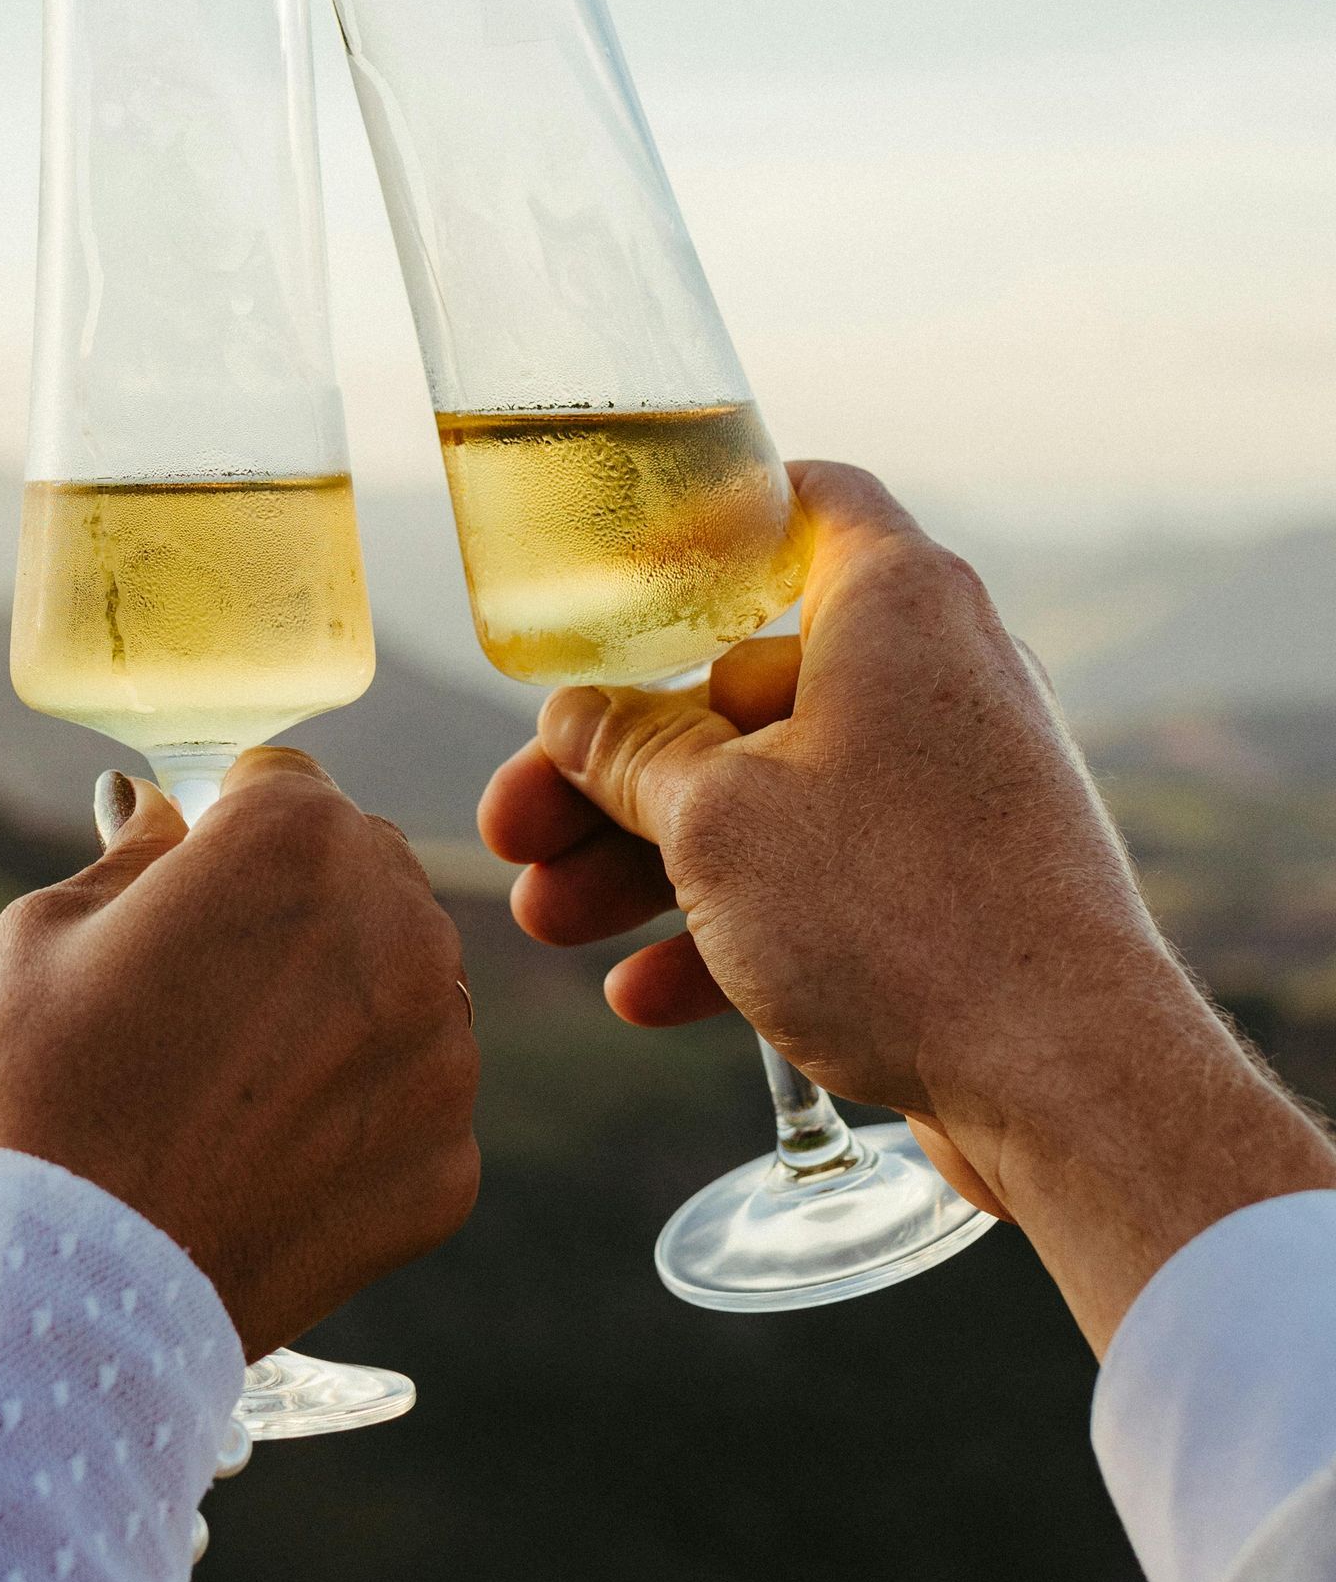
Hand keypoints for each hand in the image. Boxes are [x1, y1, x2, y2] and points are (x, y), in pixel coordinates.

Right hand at [0, 751, 479, 1361]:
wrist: (58, 1302)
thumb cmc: (29, 1098)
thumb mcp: (45, 934)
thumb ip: (133, 855)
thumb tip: (158, 810)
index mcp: (297, 844)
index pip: (286, 790)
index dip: (224, 832)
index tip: (185, 888)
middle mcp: (400, 931)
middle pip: (364, 879)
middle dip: (298, 912)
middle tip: (202, 995)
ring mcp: (440, 1057)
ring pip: (402, 992)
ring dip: (340, 1012)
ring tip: (231, 1086)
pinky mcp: (449, 1166)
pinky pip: (411, 1107)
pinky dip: (355, 1122)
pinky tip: (265, 1161)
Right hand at [479, 460, 1335, 1348]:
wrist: (1066, 1078)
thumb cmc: (893, 911)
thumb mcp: (716, 821)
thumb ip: (629, 756)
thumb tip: (574, 720)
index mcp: (896, 605)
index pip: (802, 503)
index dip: (705, 528)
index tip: (617, 583)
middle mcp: (937, 677)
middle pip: (745, 685)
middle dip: (617, 765)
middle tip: (515, 828)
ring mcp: (954, 787)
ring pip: (773, 794)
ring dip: (651, 857)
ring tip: (548, 921)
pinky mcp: (964, 886)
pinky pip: (827, 879)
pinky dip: (736, 923)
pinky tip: (644, 996)